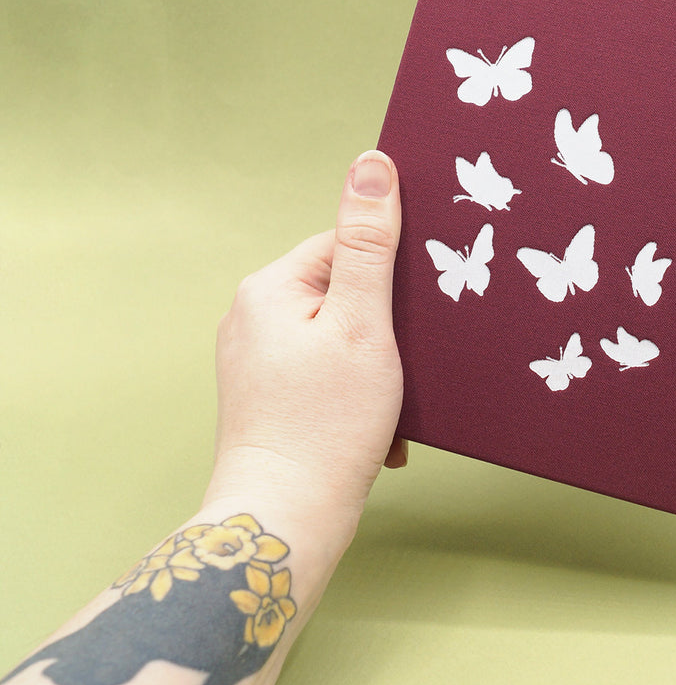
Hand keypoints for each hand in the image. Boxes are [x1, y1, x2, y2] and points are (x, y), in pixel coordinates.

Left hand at [204, 150, 405, 553]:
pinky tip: (374, 430)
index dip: (390, 279)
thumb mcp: (362, 324)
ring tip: (387, 406)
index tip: (413, 317)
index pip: (346, 246)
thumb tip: (371, 164)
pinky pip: (326, 375)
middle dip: (384, 330)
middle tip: (402, 367)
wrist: (286, 520)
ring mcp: (255, 361)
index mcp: (270, 288)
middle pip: (344, 292)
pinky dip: (357, 396)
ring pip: (340, 338)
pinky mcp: (266, 397)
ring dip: (376, 368)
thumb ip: (369, 244)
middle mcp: (252, 317)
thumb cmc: (326, 424)